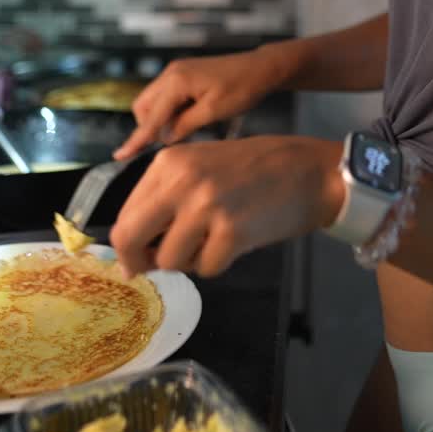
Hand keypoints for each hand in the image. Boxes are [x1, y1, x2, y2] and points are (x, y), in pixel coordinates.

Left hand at [110, 135, 343, 278]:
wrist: (308, 171)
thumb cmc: (254, 169)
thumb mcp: (200, 168)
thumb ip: (165, 200)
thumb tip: (131, 256)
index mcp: (168, 162)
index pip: (124, 215)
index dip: (128, 246)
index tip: (139, 259)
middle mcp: (181, 180)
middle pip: (130, 237)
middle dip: (139, 261)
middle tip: (157, 267)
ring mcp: (206, 206)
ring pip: (169, 260)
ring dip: (188, 261)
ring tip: (212, 242)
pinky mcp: (231, 232)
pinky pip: (206, 269)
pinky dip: (218, 264)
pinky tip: (236, 243)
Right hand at [113, 48, 283, 157]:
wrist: (260, 68)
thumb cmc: (242, 88)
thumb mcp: (214, 112)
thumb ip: (185, 125)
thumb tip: (164, 138)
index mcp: (177, 81)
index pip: (151, 117)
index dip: (137, 139)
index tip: (119, 156)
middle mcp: (171, 73)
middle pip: (143, 106)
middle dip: (149, 126)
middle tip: (172, 140)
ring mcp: (176, 71)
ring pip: (152, 101)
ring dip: (160, 119)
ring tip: (185, 129)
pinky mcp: (183, 74)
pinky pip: (165, 96)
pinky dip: (169, 110)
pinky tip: (188, 118)